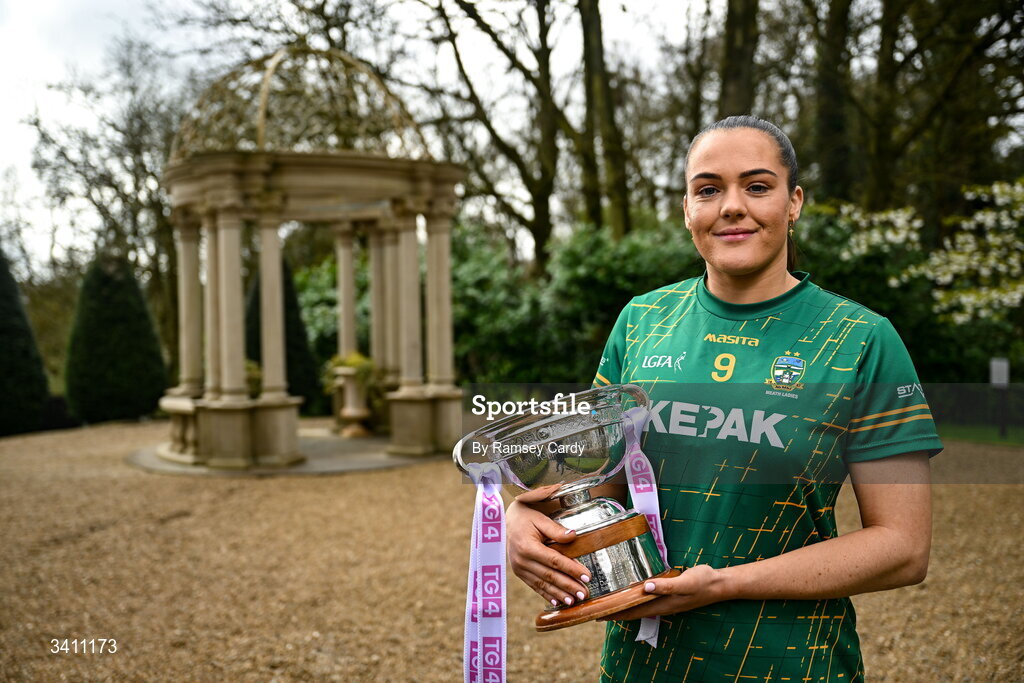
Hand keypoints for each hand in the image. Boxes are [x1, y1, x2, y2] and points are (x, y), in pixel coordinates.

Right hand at [506, 499, 590, 607]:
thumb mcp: (540, 519)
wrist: (507, 522)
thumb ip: (556, 530)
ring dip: (559, 594)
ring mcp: (519, 568)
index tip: (586, 576)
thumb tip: (573, 535)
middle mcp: (522, 560)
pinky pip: (534, 586)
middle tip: (584, 593)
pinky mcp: (519, 573)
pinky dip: (547, 595)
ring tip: (574, 601)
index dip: (571, 569)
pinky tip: (557, 601)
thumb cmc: (526, 518)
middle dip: (568, 586)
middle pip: (550, 576)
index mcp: (527, 546)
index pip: (554, 560)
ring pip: (543, 584)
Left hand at [600, 565, 724, 620]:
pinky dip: (635, 598)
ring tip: (609, 602)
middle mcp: (662, 605)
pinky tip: (632, 592)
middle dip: (615, 611)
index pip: (633, 612)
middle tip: (597, 608)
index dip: (616, 615)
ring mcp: (666, 601)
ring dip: (624, 606)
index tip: (598, 615)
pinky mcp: (669, 595)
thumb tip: (645, 588)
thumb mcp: (685, 582)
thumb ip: (666, 586)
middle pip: (633, 611)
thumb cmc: (702, 582)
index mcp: (663, 604)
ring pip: (639, 606)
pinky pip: (647, 599)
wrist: (720, 584)